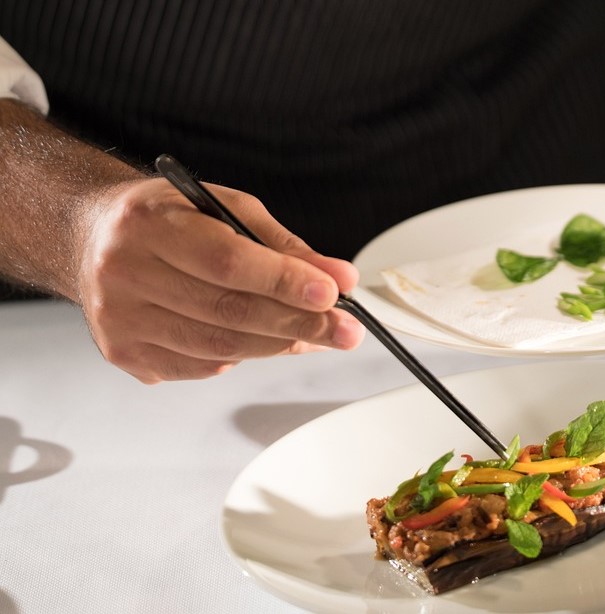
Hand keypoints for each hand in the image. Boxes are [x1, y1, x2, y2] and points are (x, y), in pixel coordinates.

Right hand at [77, 178, 364, 382]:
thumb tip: (338, 277)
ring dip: (278, 344)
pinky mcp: (125, 353)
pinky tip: (259, 339)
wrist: (93, 239)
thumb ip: (282, 246)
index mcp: (148, 225)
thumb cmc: (166, 219)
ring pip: (219, 348)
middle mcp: (124, 273)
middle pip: (228, 312)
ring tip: (314, 335)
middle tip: (344, 329)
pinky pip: (203, 366)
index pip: (228, 262)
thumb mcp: (225, 209)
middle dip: (298, 324)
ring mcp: (120, 320)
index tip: (332, 292)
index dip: (285, 281)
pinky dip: (243, 356)